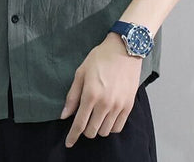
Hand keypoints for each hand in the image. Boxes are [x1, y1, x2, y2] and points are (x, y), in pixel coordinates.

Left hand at [60, 32, 142, 147]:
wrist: (124, 49)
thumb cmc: (100, 58)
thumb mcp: (81, 72)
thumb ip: (72, 96)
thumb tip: (64, 115)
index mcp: (90, 94)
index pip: (80, 123)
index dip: (73, 136)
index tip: (69, 143)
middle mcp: (105, 103)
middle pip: (92, 131)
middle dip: (84, 130)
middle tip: (83, 120)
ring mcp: (118, 106)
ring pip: (105, 131)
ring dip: (97, 128)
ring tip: (95, 117)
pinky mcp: (129, 105)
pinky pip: (119, 127)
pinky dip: (111, 127)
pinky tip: (107, 118)